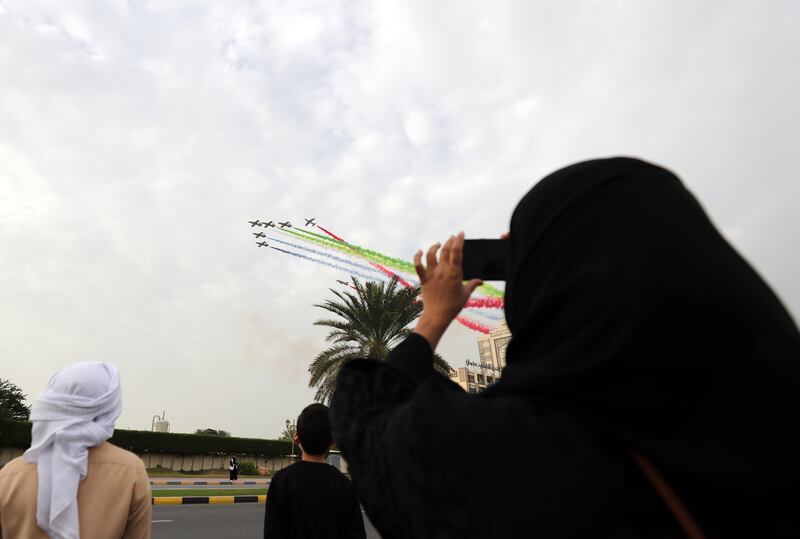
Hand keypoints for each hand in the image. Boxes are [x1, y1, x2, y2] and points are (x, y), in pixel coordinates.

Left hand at [413, 232, 481, 349]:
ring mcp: (432, 274)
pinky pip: (418, 265)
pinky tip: (420, 251)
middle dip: (449, 241)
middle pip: (445, 250)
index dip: (459, 240)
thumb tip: (481, 281)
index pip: (457, 252)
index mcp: (455, 273)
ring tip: (439, 244)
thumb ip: (473, 285)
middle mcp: (443, 271)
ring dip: (434, 246)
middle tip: (452, 237)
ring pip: (431, 254)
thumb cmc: (453, 306)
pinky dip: (417, 257)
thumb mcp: (466, 294)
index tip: (460, 234)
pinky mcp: (423, 279)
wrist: (437, 316)